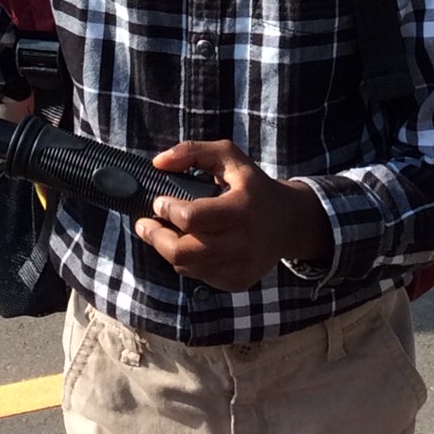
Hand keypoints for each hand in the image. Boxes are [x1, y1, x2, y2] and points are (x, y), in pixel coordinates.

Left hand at [134, 140, 332, 291]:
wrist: (289, 222)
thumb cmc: (252, 185)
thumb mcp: (229, 157)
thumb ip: (193, 151)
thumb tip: (157, 163)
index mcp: (241, 209)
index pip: (192, 218)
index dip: (168, 209)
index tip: (158, 201)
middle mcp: (242, 243)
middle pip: (182, 253)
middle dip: (155, 237)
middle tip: (143, 224)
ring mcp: (240, 267)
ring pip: (185, 267)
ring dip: (167, 248)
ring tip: (163, 231)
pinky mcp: (237, 282)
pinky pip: (197, 276)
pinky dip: (186, 261)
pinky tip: (189, 243)